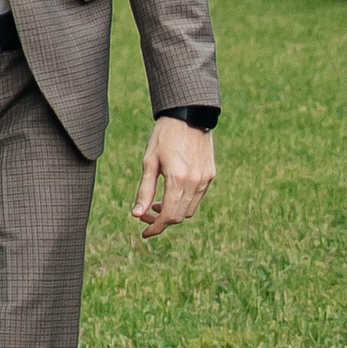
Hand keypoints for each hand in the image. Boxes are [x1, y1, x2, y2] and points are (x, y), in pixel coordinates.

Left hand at [131, 116, 215, 237]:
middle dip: (162, 221)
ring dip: (173, 212)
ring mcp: (205, 179)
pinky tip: (172, 193)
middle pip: (179, 216)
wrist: (189, 114)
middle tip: (146, 216)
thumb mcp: (149, 161)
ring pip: (190, 210)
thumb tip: (136, 215)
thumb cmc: (164, 135)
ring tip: (157, 203)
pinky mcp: (210, 174)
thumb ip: (144, 189)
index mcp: (177, 179)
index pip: (168, 216)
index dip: (155, 228)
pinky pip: (197, 198)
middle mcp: (194, 182)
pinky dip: (184, 202)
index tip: (144, 233)